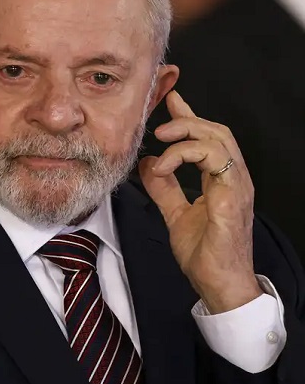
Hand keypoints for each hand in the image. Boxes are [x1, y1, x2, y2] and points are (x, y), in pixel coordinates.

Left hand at [139, 91, 261, 313]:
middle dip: (186, 120)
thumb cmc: (205, 254)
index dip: (189, 116)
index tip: (171, 99)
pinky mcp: (232, 199)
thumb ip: (164, 188)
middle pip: (217, 131)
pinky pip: (217, 163)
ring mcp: (236, 187)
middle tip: (158, 125)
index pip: (208, 138)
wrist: (219, 285)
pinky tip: (162, 167)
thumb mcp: (175, 214)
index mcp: (221, 180)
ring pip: (219, 140)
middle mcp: (233, 179)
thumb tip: (147, 163)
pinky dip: (186, 157)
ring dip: (186, 135)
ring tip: (159, 142)